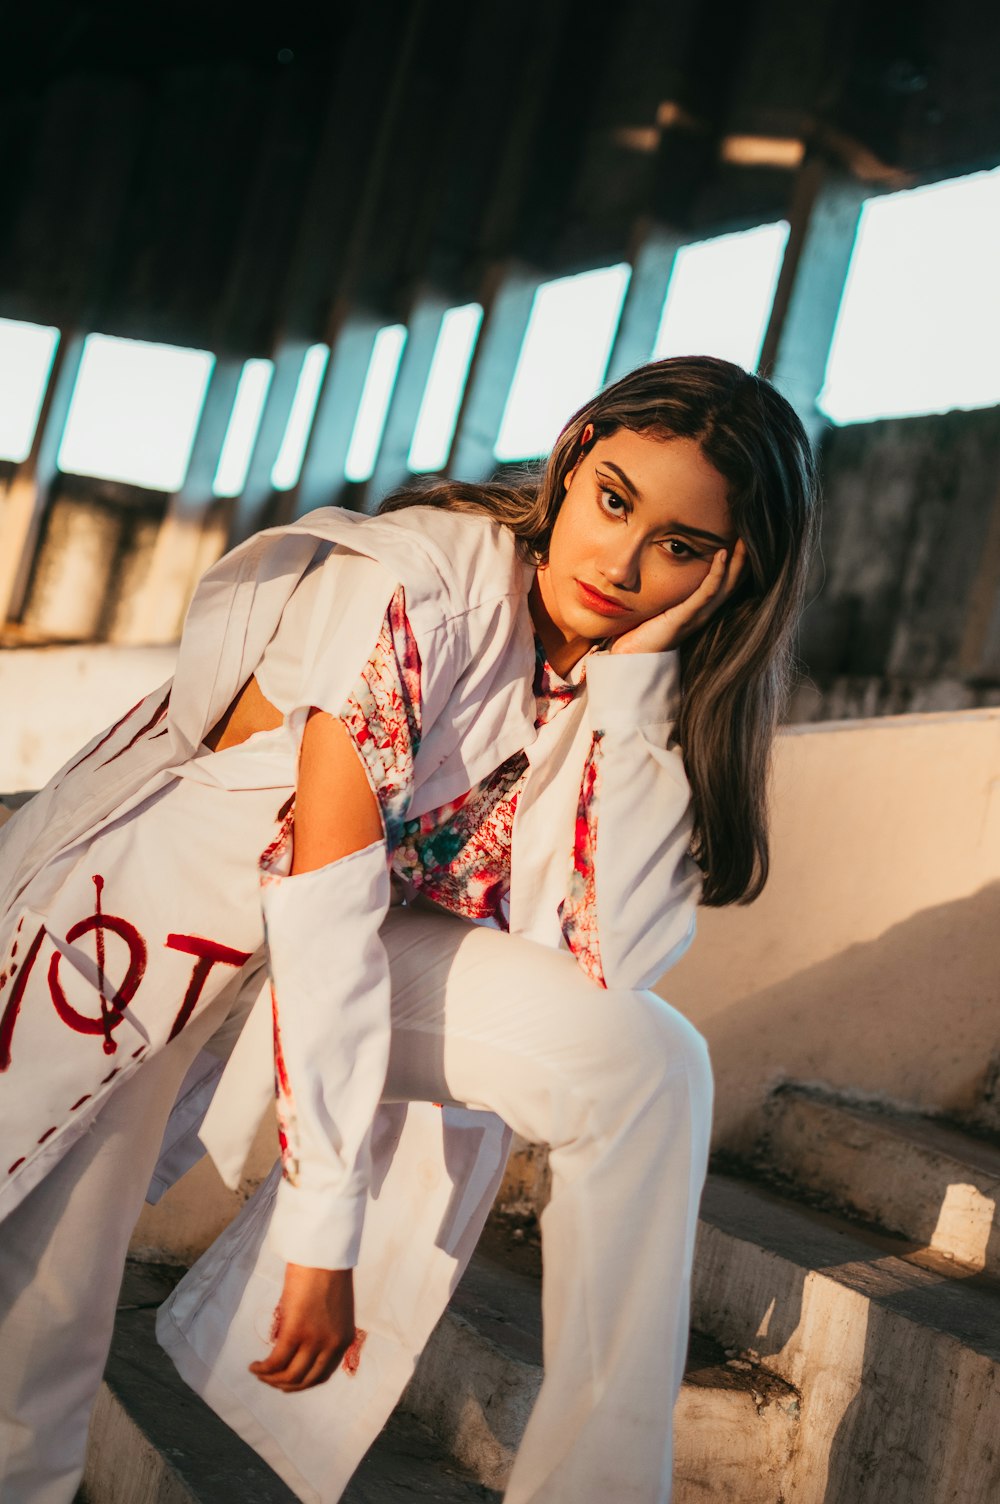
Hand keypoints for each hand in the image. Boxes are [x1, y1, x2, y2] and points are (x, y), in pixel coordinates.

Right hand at [249, 1262, 355, 1391]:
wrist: (322, 1253)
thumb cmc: (326, 1273)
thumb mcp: (331, 1310)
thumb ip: (322, 1330)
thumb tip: (298, 1345)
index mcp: (344, 1340)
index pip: (322, 1375)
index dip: (302, 1383)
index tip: (287, 1381)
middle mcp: (331, 1345)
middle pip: (304, 1380)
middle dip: (284, 1385)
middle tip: (269, 1380)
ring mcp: (314, 1340)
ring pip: (289, 1375)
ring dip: (270, 1379)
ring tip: (258, 1372)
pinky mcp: (296, 1331)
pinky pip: (276, 1361)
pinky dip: (263, 1368)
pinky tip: (254, 1366)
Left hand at [610, 539, 747, 654]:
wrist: (632, 657)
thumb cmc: (643, 632)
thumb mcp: (660, 605)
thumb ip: (668, 590)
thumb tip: (661, 564)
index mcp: (700, 610)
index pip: (726, 583)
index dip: (737, 563)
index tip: (742, 539)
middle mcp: (705, 612)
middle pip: (733, 582)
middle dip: (743, 558)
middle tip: (751, 532)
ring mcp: (698, 615)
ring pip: (726, 584)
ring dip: (736, 560)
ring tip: (743, 539)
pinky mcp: (687, 616)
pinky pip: (707, 591)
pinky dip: (716, 572)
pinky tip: (721, 554)